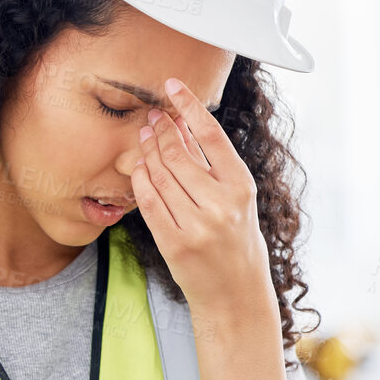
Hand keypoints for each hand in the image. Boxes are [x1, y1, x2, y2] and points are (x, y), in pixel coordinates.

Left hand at [132, 77, 278, 328]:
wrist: (236, 294)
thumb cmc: (237, 243)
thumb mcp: (239, 202)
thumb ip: (216, 169)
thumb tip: (185, 127)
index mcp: (241, 188)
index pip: (212, 135)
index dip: (189, 106)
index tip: (172, 86)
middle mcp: (221, 205)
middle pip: (179, 154)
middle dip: (160, 131)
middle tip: (152, 118)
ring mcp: (197, 226)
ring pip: (160, 175)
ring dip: (147, 152)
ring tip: (143, 137)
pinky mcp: (175, 244)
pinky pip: (148, 202)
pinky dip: (139, 180)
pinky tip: (138, 168)